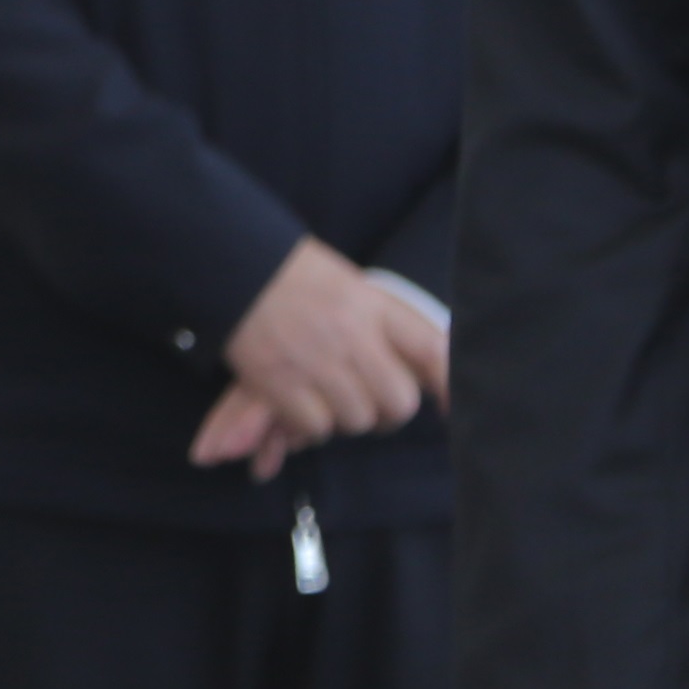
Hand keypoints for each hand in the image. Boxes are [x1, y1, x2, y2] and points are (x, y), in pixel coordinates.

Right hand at [191, 240, 444, 478]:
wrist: (233, 262)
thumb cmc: (292, 274)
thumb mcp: (349, 285)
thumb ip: (383, 322)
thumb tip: (424, 367)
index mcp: (373, 304)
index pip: (432, 351)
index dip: (452, 384)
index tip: (455, 406)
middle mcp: (352, 334)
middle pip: (398, 401)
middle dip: (387, 412)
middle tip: (369, 404)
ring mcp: (317, 360)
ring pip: (357, 418)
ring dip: (345, 417)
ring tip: (326, 396)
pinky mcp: (280, 382)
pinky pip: (317, 426)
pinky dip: (309, 424)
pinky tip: (297, 401)